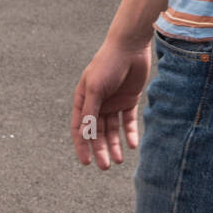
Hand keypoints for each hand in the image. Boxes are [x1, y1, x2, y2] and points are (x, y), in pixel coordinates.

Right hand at [71, 37, 151, 169]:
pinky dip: (129, 133)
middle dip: (100, 150)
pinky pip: (128, 121)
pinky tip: (132, 144)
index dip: (82, 146)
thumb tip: (84, 135)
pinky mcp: (129, 100)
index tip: (86, 162)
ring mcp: (113, 102)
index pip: (80, 128)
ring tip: (120, 160)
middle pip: (97, 132)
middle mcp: (98, 103)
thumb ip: (91, 112)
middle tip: (106, 166)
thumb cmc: (107, 64)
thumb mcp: (96, 89)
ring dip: (115, 145)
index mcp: (84, 100)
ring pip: (112, 129)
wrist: (130, 47)